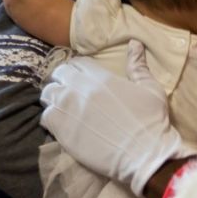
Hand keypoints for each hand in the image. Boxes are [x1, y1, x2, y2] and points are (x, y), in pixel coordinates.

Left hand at [41, 40, 191, 196]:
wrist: (143, 154)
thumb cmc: (151, 121)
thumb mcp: (150, 88)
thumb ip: (137, 66)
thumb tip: (134, 43)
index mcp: (100, 76)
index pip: (77, 62)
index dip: (78, 69)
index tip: (82, 77)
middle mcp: (79, 88)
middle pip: (58, 74)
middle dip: (63, 80)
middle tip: (71, 92)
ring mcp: (67, 108)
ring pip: (47, 94)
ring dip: (54, 98)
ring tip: (63, 107)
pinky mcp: (61, 129)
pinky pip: (45, 116)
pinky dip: (51, 118)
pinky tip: (62, 124)